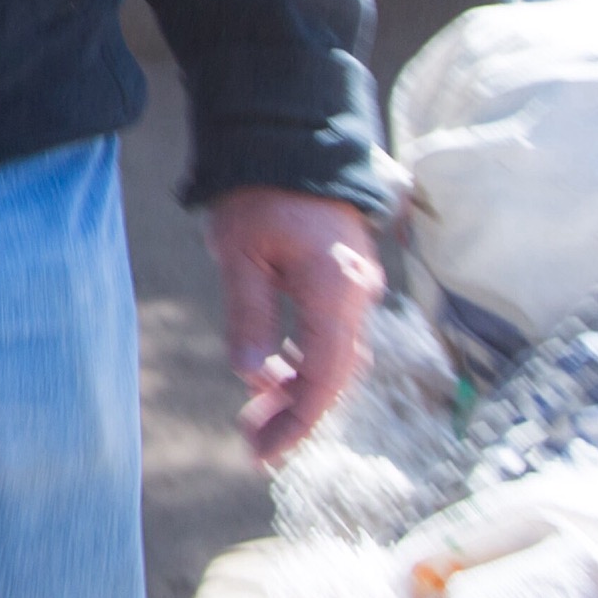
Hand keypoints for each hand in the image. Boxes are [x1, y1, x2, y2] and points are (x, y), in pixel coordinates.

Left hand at [207, 186, 382, 466]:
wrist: (288, 142)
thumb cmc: (258, 194)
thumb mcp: (239, 255)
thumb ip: (249, 317)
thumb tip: (254, 379)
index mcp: (337, 290)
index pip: (324, 376)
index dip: (296, 422)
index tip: (263, 455)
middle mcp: (358, 295)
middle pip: (336, 376)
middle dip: (296, 416)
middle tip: (253, 446)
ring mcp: (357, 289)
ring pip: (336, 359)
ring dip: (300, 391)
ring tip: (256, 420)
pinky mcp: (346, 283)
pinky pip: (333, 338)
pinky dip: (306, 364)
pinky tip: (274, 377)